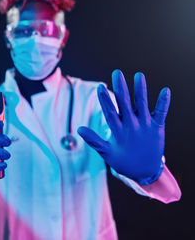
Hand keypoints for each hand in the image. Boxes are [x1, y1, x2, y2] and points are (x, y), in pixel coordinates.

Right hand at [78, 69, 169, 184]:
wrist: (145, 171)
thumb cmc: (123, 161)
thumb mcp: (106, 152)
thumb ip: (94, 140)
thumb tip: (79, 129)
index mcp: (118, 132)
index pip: (110, 112)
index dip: (104, 99)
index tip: (100, 87)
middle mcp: (132, 126)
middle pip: (125, 104)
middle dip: (120, 87)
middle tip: (117, 73)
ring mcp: (145, 126)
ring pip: (142, 105)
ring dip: (141, 90)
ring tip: (139, 75)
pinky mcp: (157, 127)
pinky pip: (161, 113)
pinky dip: (164, 102)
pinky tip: (166, 90)